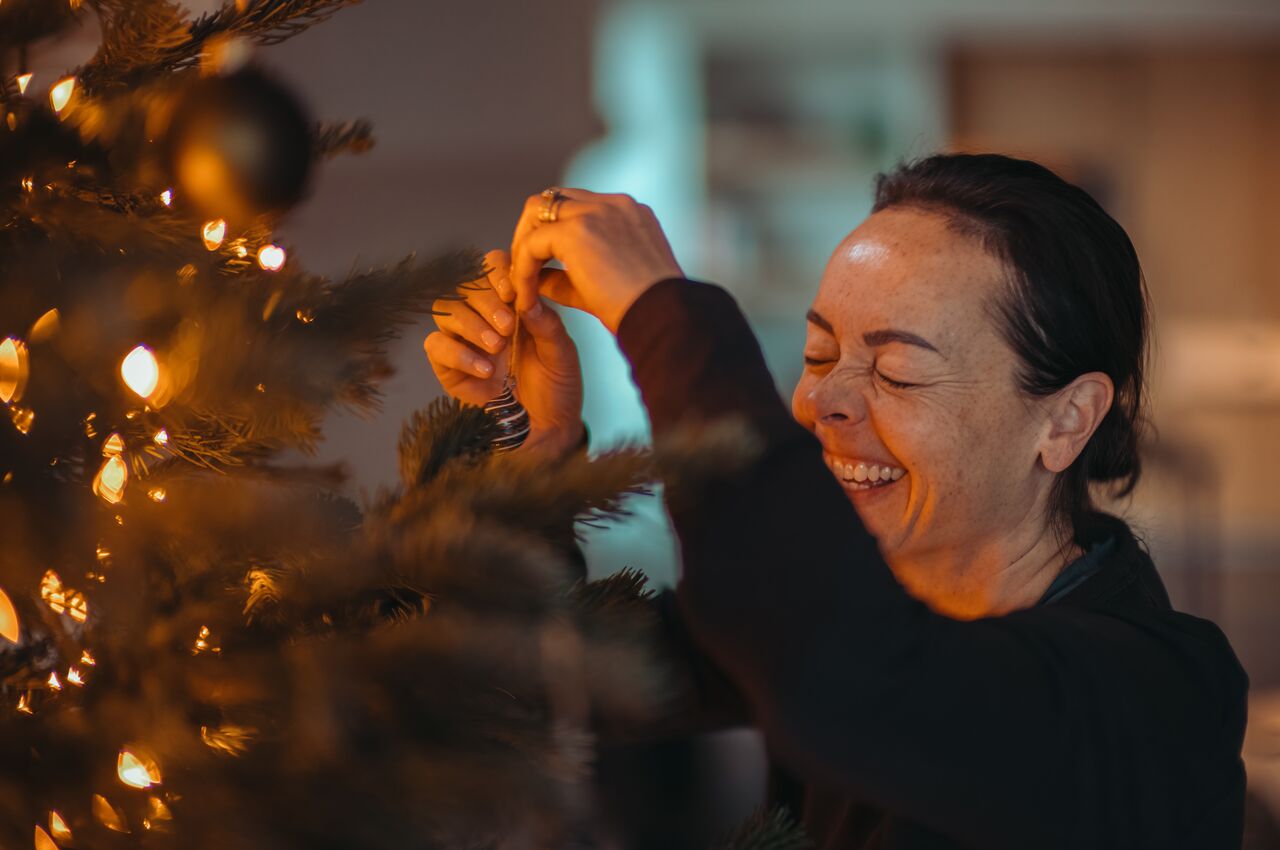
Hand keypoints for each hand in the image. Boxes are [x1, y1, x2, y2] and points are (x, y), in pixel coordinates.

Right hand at [424, 250, 584, 455]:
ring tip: (497, 348)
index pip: (491, 267)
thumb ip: (546, 323)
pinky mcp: (448, 367)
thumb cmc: (558, 387)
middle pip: (464, 285)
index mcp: (511, 303)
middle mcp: (483, 316)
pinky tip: (486, 370)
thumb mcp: (562, 352)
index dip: (495, 272)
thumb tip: (525, 298)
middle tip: (508, 326)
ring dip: (471, 325)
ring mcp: (463, 340)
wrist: (549, 428)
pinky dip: (458, 353)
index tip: (511, 291)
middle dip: (485, 302)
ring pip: (445, 310)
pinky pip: (436, 346)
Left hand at [501, 189, 682, 333]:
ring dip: (523, 244)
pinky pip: (533, 243)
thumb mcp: (608, 284)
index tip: (544, 264)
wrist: (663, 317)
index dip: (555, 231)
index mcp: (629, 213)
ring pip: (537, 211)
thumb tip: (535, 278)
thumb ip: (569, 277)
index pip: (578, 205)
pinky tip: (527, 296)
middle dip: (532, 230)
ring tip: (521, 282)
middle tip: (525, 267)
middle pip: (554, 198)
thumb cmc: (645, 311)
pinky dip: (523, 268)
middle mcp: (614, 204)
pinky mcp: (577, 231)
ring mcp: (596, 212)